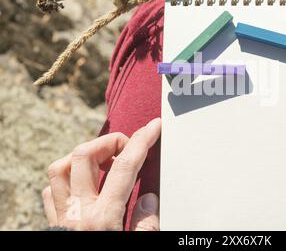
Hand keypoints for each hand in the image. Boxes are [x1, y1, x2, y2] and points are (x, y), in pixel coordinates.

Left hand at [42, 118, 161, 230]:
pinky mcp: (53, 223)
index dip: (142, 141)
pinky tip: (84, 182)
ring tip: (105, 161)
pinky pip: (52, 189)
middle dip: (109, 142)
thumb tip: (149, 199)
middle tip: (127, 148)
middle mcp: (78, 212)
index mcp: (103, 218)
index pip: (124, 167)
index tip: (153, 127)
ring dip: (84, 156)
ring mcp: (62, 216)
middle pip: (84, 155)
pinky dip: (68, 178)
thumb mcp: (139, 247)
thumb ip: (145, 225)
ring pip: (60, 167)